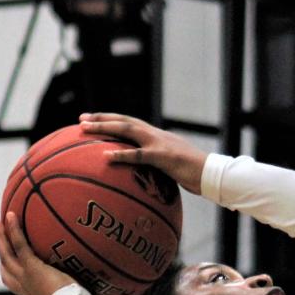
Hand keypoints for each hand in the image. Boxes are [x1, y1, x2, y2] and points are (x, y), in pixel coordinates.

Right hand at [0, 213, 73, 294]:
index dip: (8, 272)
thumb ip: (72, 294)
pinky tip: (11, 216)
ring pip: (7, 255)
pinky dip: (14, 230)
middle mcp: (25, 288)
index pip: (14, 284)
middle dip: (1, 250)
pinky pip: (20, 245)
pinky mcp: (32, 268)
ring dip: (1, 237)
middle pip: (6, 267)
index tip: (5, 262)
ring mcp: (25, 277)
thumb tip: (86, 291)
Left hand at [78, 113, 205, 194]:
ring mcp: (160, 144)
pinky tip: (105, 156)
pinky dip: (121, 154)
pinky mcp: (164, 157)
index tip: (94, 119)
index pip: (131, 124)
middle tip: (81, 119)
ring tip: (84, 128)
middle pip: (124, 121)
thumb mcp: (175, 167)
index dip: (112, 120)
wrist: (214, 174)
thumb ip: (160, 167)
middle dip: (102, 118)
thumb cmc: (196, 175)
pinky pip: (138, 155)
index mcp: (158, 137)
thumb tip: (149, 177)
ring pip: (127, 130)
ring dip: (104, 127)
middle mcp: (156, 135)